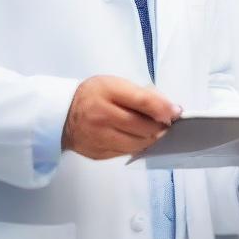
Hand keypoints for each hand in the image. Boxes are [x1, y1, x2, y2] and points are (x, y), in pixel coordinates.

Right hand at [63, 76, 179, 159]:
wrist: (62, 115)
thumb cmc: (93, 96)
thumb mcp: (115, 85)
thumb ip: (142, 95)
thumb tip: (169, 108)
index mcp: (107, 93)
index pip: (142, 101)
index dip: (163, 108)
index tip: (176, 112)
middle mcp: (101, 116)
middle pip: (143, 127)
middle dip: (160, 126)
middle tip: (165, 122)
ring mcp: (99, 138)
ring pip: (137, 144)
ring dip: (150, 138)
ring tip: (153, 131)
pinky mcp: (99, 153)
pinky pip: (126, 153)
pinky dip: (136, 146)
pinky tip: (136, 138)